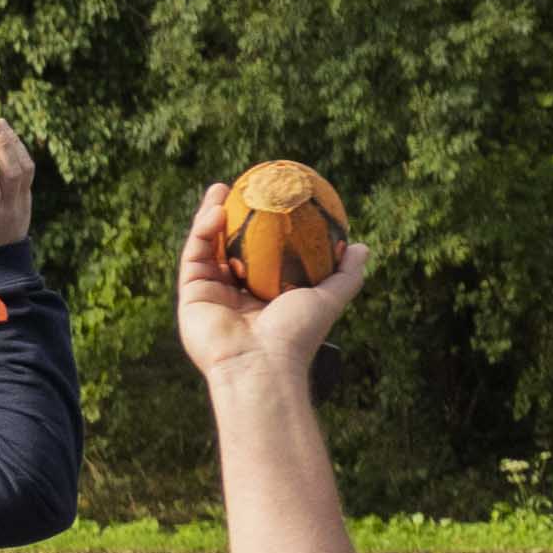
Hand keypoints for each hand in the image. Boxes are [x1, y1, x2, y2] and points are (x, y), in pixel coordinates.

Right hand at [0, 120, 42, 254]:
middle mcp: (6, 208)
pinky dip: (18, 148)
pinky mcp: (27, 193)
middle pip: (12, 176)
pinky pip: (28, 168)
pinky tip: (7, 131)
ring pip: (24, 170)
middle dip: (3, 148)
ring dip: (12, 143)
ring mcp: (20, 200)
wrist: (0, 253)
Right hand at [174, 180, 369, 393]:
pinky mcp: (191, 295)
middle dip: (232, 215)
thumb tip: (361, 246)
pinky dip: (203, 232)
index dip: (263, 227)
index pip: (262, 256)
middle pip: (231, 247)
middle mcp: (236, 295)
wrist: (262, 365)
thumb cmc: (297, 335)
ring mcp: (211, 294)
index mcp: (265, 297)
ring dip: (211, 215)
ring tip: (221, 188)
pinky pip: (195, 255)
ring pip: (208, 247)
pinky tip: (215, 212)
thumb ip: (346, 275)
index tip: (271, 199)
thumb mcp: (329, 299)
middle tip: (242, 187)